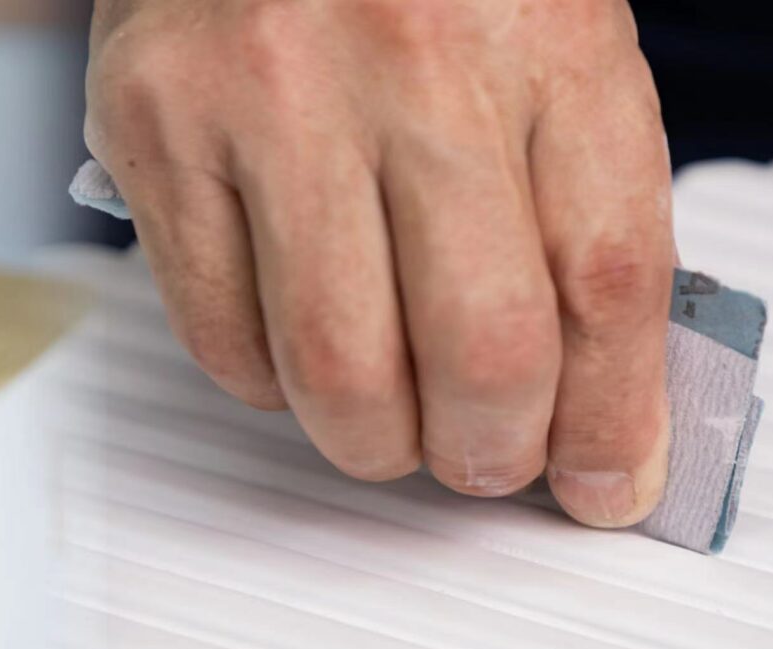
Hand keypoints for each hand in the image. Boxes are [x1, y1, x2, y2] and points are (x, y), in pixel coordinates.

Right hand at [84, 0, 676, 527]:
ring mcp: (273, 94)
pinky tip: (299, 350)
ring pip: (341, 371)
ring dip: (381, 444)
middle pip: (485, 351)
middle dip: (497, 454)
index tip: (613, 481)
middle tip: (493, 457)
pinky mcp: (155, 121)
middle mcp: (414, 63)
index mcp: (547, 36)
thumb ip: (583, 203)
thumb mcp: (550, 33)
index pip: (609, 282)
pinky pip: (221, 335)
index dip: (617, 419)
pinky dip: (270, 386)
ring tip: (398, 426)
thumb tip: (609, 401)